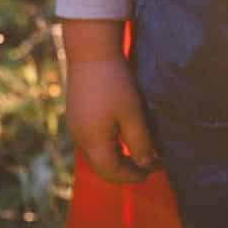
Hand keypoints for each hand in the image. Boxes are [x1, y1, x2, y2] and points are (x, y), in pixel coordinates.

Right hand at [62, 21, 158, 182]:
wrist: (91, 51)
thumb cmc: (115, 83)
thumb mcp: (133, 114)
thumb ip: (140, 143)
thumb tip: (147, 165)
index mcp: (92, 142)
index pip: (112, 172)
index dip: (132, 176)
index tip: (152, 173)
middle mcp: (79, 138)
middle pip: (102, 166)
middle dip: (125, 169)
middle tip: (149, 165)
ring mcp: (75, 126)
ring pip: (97, 153)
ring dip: (117, 157)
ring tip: (139, 151)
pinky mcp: (76, 114)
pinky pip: (92, 139)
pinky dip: (109, 144)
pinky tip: (123, 135)